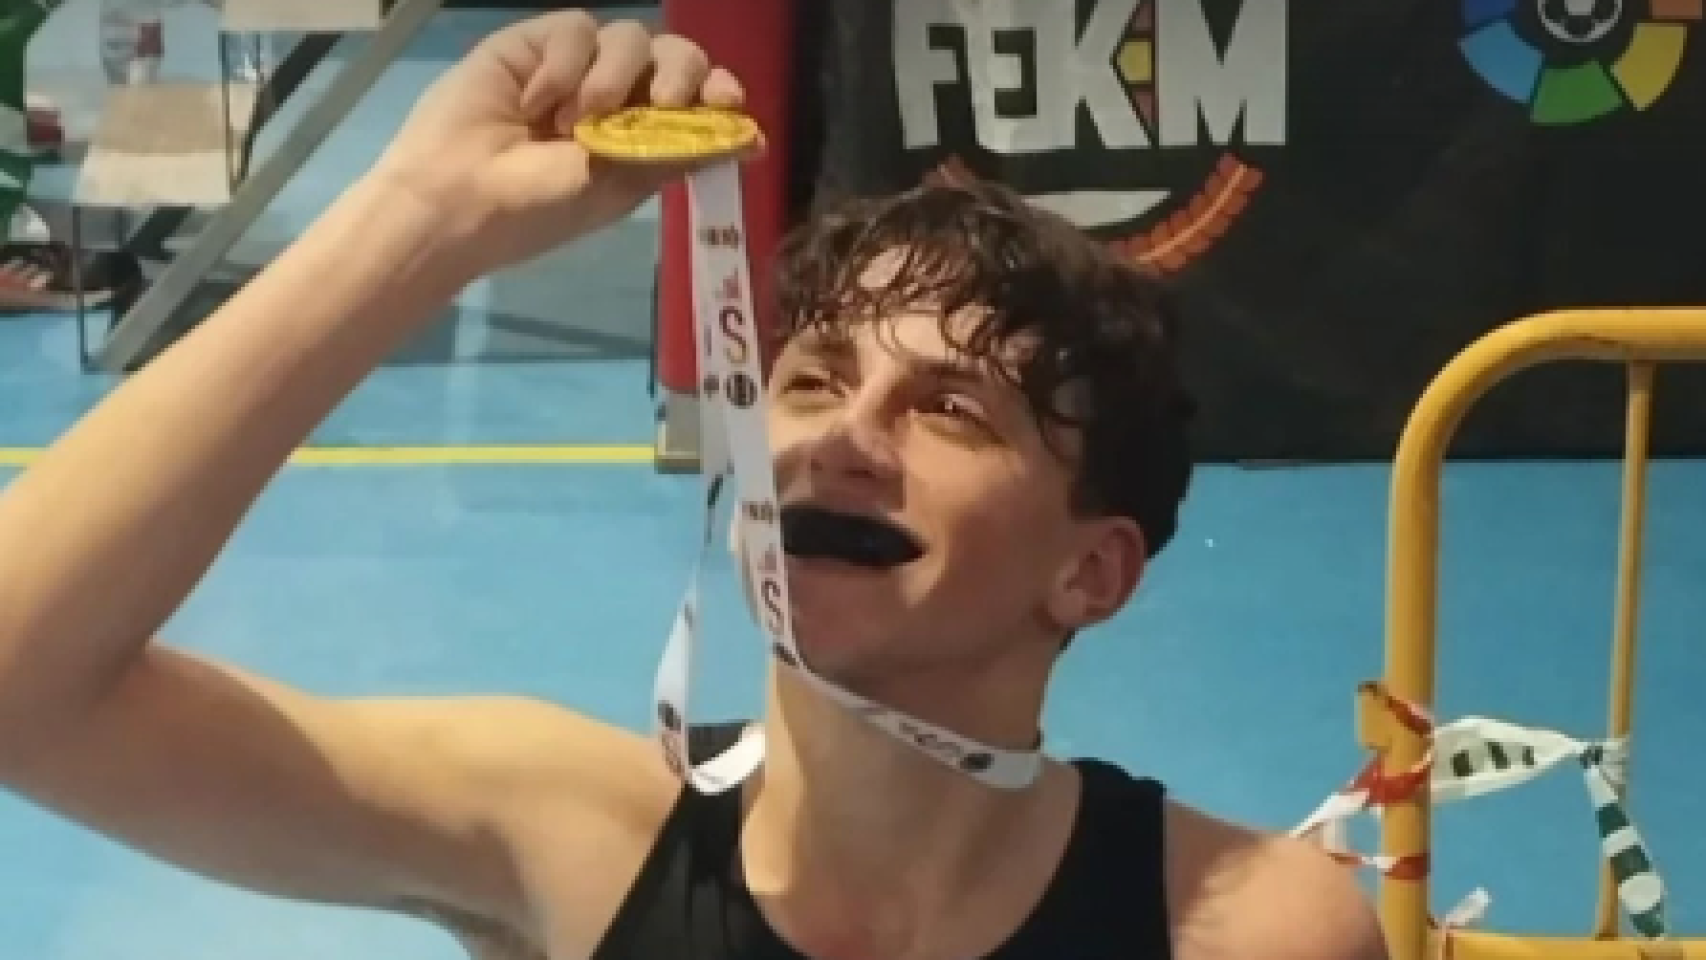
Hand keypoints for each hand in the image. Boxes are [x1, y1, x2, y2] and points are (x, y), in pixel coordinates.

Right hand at [370, 11, 747, 279]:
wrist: (458, 203)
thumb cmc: (536, 210)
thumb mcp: (617, 189)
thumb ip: (678, 156)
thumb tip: (751, 140)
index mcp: (643, 137)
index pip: (697, 98)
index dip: (718, 90)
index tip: (728, 101)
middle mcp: (618, 98)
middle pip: (673, 55)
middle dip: (681, 71)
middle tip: (664, 102)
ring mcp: (577, 70)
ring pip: (628, 37)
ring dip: (614, 76)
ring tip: (577, 122)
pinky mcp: (535, 45)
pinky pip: (575, 30)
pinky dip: (565, 65)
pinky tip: (537, 104)